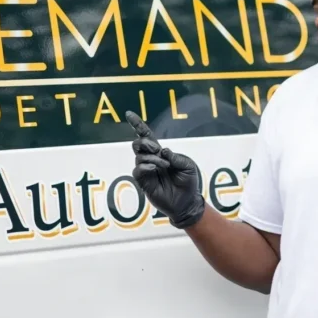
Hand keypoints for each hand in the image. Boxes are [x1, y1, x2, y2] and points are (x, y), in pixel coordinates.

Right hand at [126, 111, 204, 229]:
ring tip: (165, 166)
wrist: (187, 203)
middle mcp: (151, 160)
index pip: (146, 136)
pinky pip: (137, 170)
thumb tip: (163, 152)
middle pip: (138, 144)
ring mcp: (146, 171)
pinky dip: (145, 166)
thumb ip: (177, 157)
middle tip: (157, 150)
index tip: (128, 114)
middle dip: (146, 142)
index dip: (137, 125)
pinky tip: (154, 169)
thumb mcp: (188, 166)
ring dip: (152, 158)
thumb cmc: (188, 183)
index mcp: (160, 153)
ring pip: (139, 157)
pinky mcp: (144, 183)